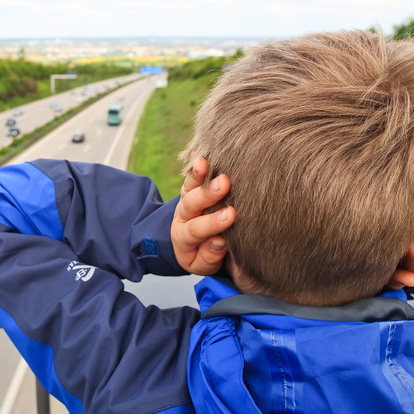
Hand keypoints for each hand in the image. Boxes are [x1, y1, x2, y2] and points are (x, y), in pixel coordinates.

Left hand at [171, 157, 235, 275]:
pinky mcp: (191, 188)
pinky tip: (201, 148)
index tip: (231, 215)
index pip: (195, 229)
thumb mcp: (203, 264)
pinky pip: (191, 174)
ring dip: (198, 173)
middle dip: (208, 193)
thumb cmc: (202, 255)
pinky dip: (196, 162)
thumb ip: (210, 255)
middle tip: (224, 183)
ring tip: (206, 162)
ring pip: (189, 185)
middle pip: (191, 203)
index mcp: (184, 236)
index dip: (211, 223)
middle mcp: (183, 215)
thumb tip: (219, 241)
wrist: (189, 245)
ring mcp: (186, 199)